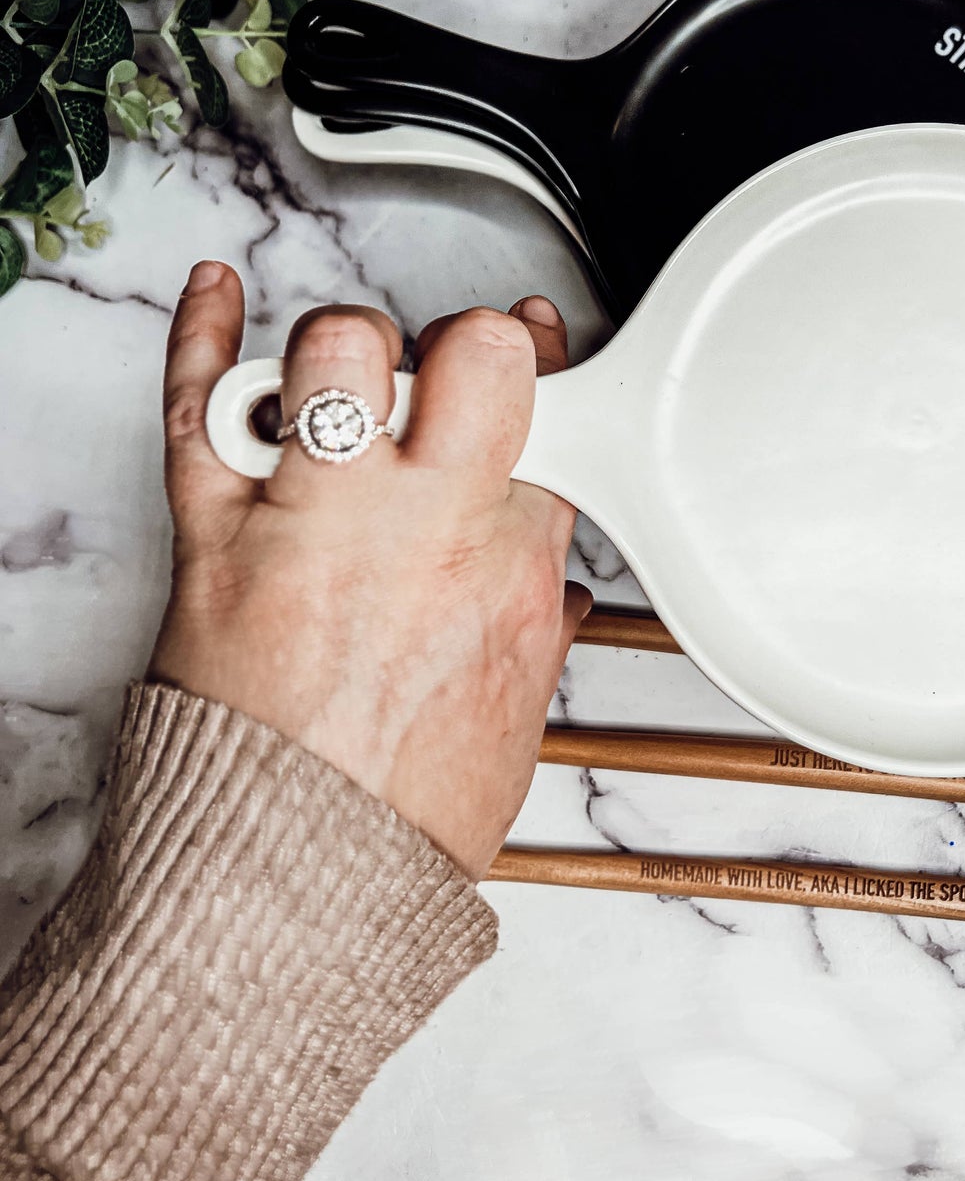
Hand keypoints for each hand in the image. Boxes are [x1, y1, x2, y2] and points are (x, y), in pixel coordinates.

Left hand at [148, 261, 591, 874]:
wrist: (292, 887)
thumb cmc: (399, 816)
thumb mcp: (515, 715)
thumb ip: (534, 627)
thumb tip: (548, 588)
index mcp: (507, 570)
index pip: (550, 422)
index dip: (546, 371)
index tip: (538, 355)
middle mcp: (421, 526)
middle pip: (471, 357)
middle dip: (470, 345)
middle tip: (451, 375)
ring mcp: (314, 520)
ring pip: (339, 355)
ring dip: (351, 346)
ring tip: (350, 377)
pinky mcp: (214, 537)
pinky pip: (199, 407)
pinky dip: (202, 336)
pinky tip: (215, 293)